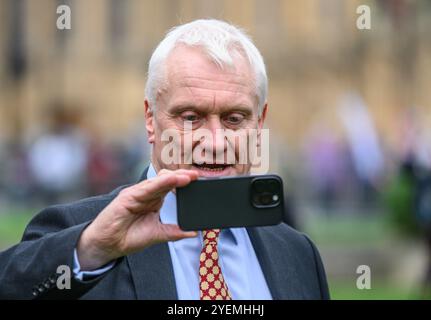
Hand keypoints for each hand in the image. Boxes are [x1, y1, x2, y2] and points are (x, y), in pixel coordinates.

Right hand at [76, 169, 198, 270]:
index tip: (200, 181)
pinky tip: (171, 180)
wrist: (107, 245)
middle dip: (183, 176)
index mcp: (153, 200)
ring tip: (188, 177)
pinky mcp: (128, 197)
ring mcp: (137, 193)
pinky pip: (146, 188)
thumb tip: (193, 232)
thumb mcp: (157, 234)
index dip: (184, 183)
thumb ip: (174, 232)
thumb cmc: (128, 237)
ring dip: (174, 178)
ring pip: (157, 181)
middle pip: (166, 180)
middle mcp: (146, 194)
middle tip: (198, 175)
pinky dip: (159, 183)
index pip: (171, 186)